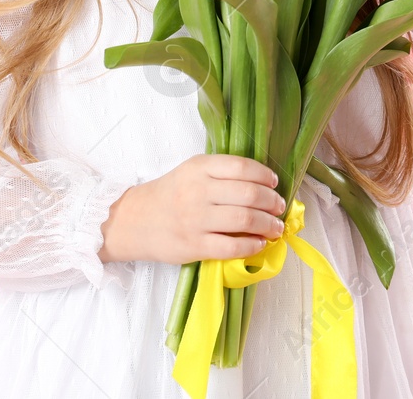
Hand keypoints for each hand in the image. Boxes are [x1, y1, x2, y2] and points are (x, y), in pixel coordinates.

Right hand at [99, 154, 286, 265]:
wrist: (133, 221)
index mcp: (199, 168)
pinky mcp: (193, 245)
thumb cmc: (169, 195)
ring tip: (275, 227)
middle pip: (248, 193)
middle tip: (279, 207)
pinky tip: (259, 244)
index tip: (274, 183)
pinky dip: (251, 245)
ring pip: (244, 219)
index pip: (241, 167)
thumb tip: (263, 184)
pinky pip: (231, 245)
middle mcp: (198, 190)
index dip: (264, 175)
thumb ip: (221, 174)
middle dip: (272, 202)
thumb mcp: (191, 172)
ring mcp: (195, 219)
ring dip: (267, 224)